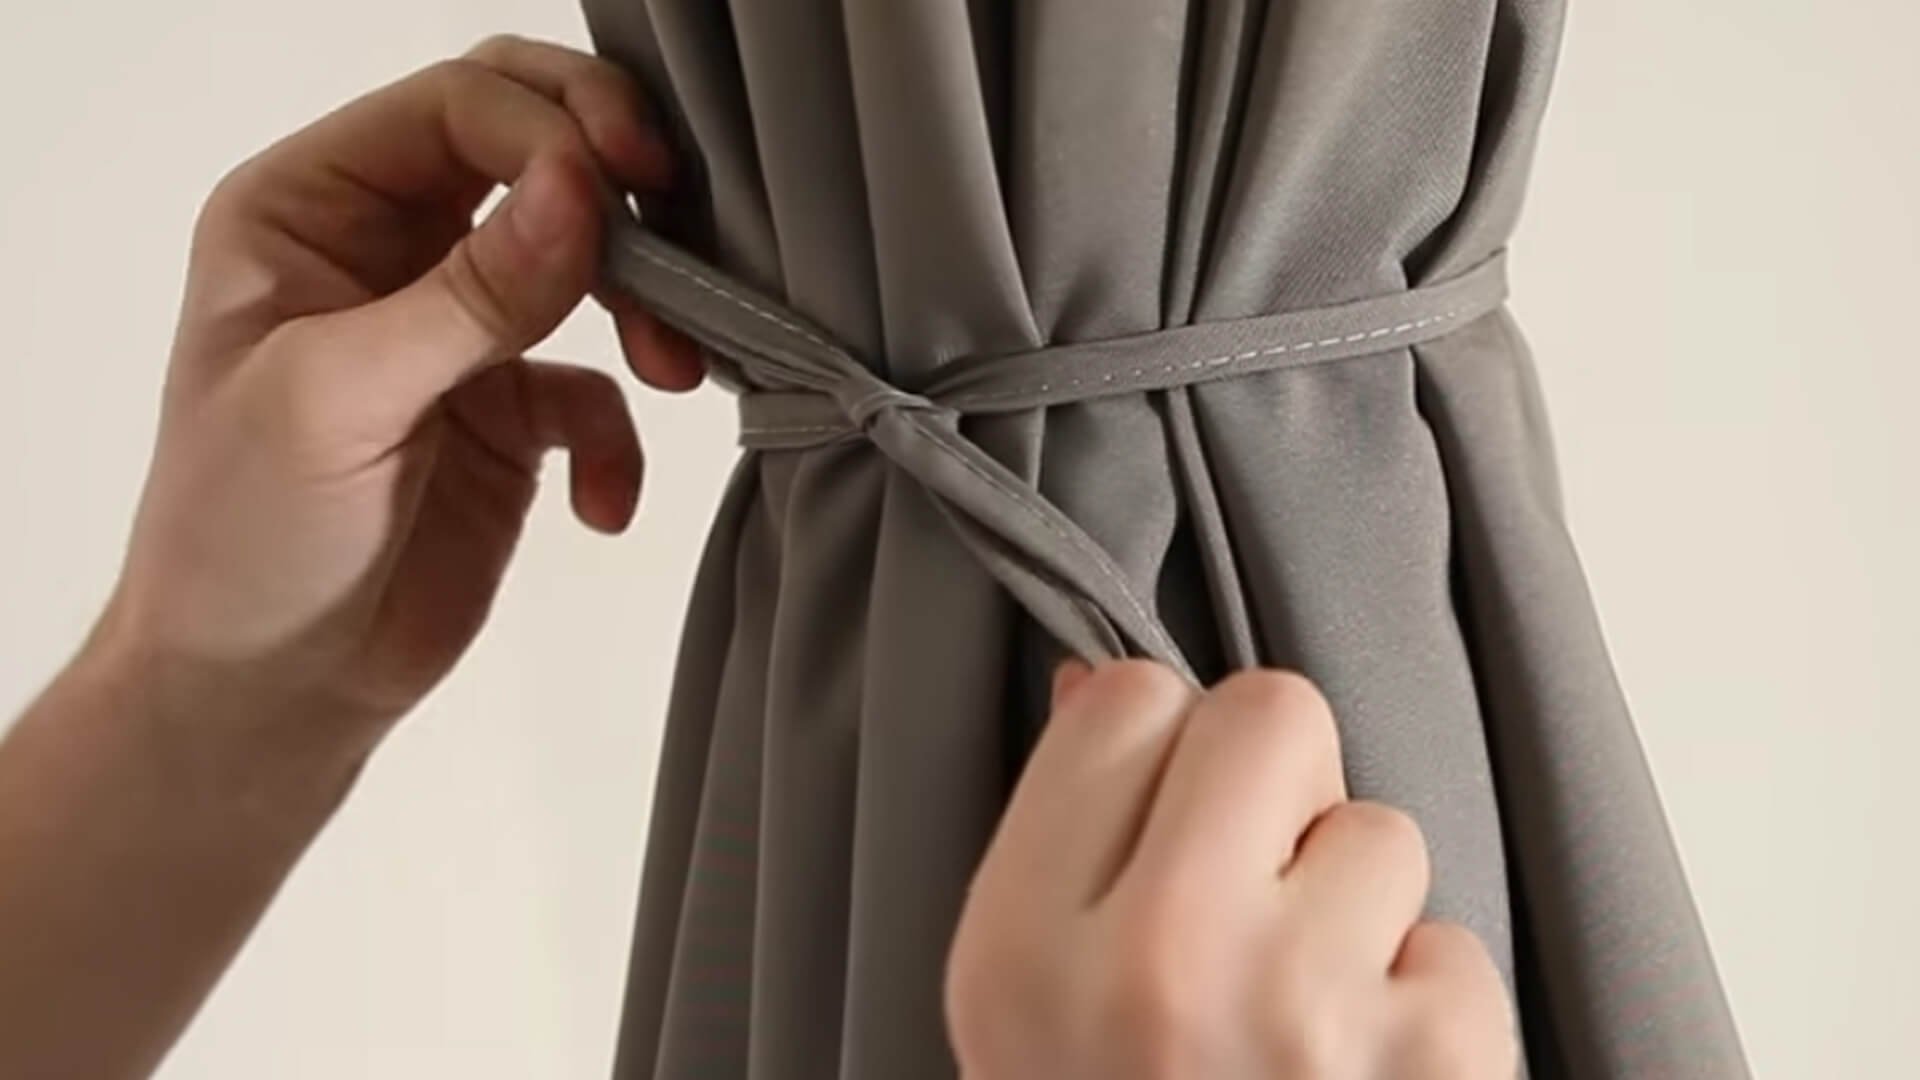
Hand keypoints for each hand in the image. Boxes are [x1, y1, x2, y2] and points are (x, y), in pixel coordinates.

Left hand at [97, 37, 698, 766]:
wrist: (268, 691)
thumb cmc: (246, 540)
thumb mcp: (337, 401)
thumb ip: (470, 295)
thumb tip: (584, 191)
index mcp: (310, 209)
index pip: (456, 109)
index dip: (551, 130)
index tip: (624, 189)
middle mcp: (387, 249)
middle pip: (532, 150)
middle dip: (613, 179)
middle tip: (677, 214)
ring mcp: (457, 329)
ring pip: (586, 258)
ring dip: (645, 302)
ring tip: (672, 369)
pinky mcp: (512, 414)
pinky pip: (600, 390)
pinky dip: (622, 441)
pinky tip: (602, 503)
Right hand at [946, 663, 1517, 1078]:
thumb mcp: (1022, 1019)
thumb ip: (1059, 852)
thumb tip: (1102, 687)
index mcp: (1021, 949)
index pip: (1126, 703)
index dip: (1160, 765)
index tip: (1164, 838)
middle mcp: (1154, 968)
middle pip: (1272, 714)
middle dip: (1280, 790)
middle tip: (1258, 898)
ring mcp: (1301, 1019)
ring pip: (1383, 834)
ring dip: (1359, 920)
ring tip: (1305, 1032)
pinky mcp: (1432, 1068)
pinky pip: (1458, 950)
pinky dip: (1427, 1017)